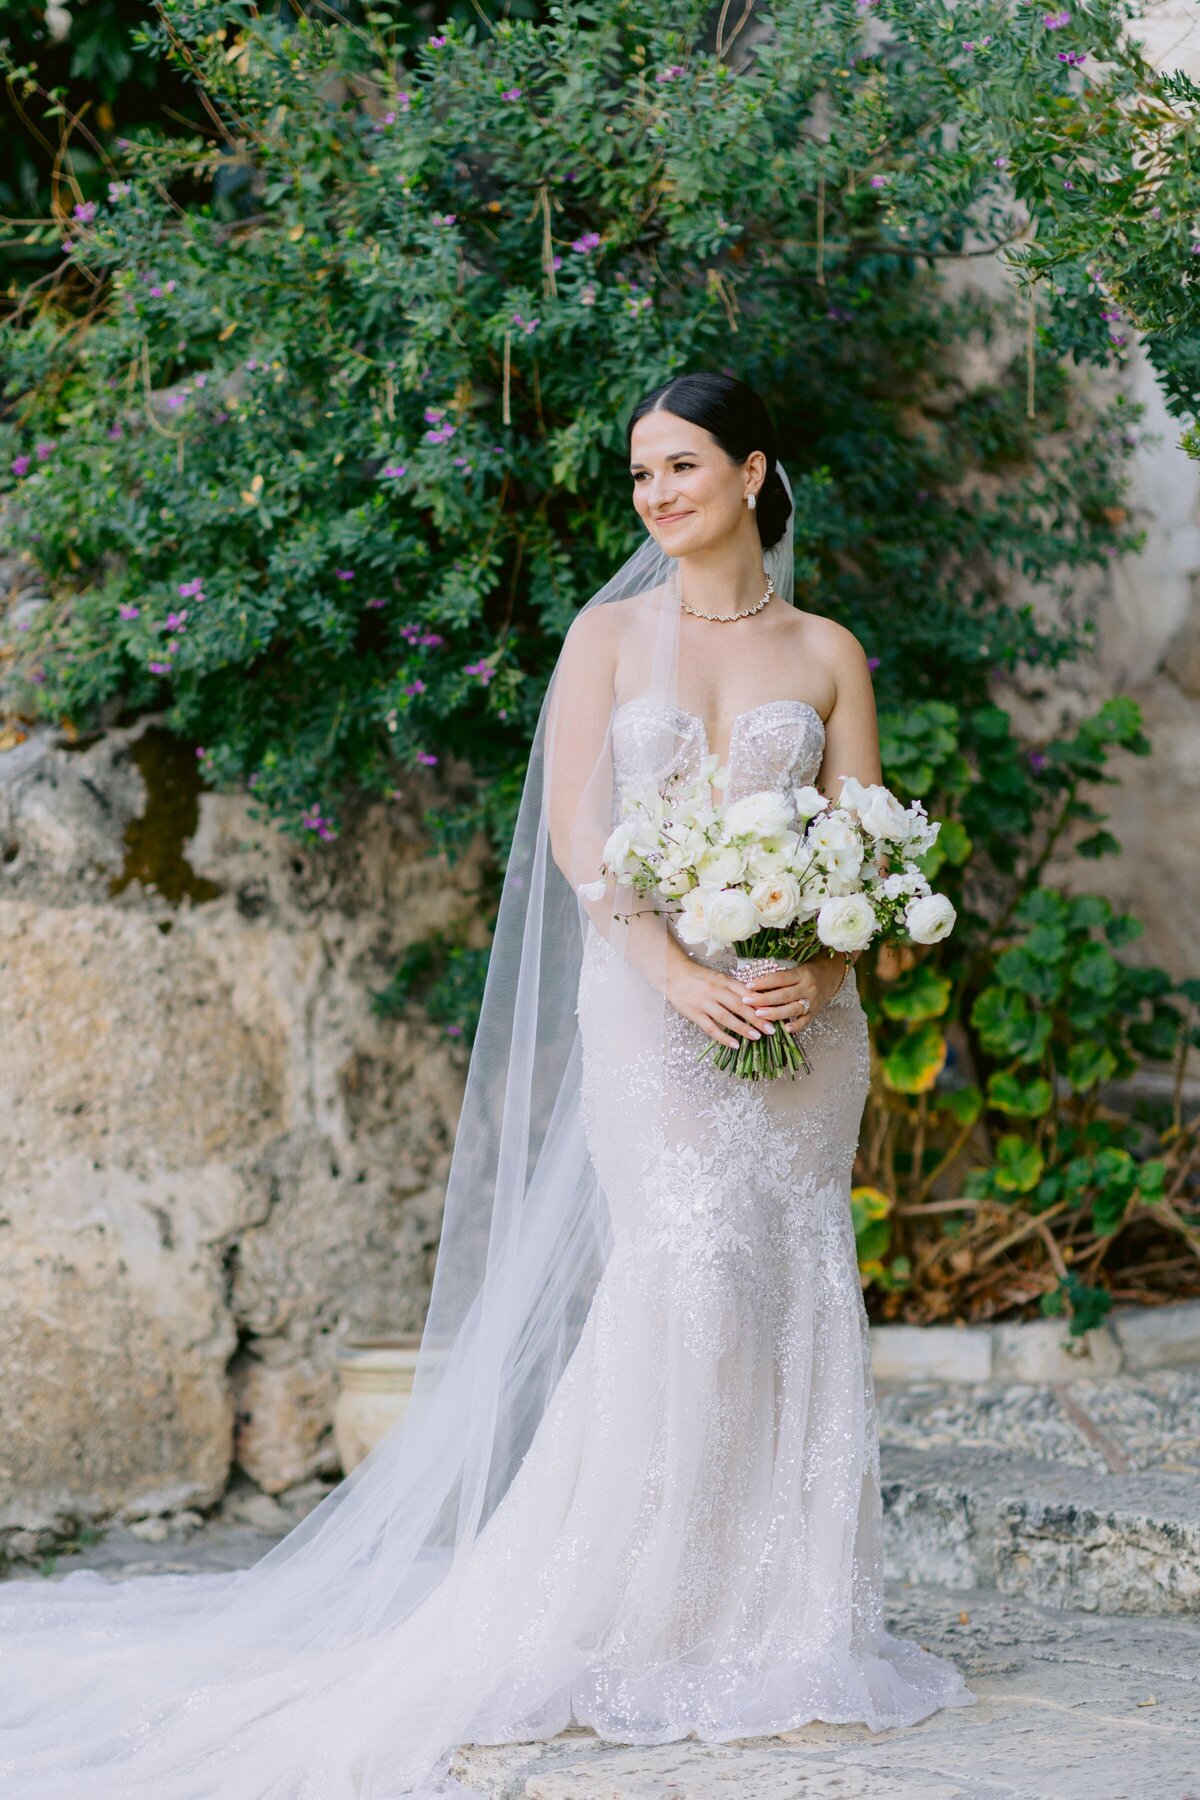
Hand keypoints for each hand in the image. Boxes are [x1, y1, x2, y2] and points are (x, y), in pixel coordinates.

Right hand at [664, 955, 778, 1049]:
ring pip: (726, 1018)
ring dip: (742, 1028)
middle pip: (739, 1006)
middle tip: (771, 1029)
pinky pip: (711, 1028)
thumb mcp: (720, 978)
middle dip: (757, 1019)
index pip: (746, 993)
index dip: (761, 1004)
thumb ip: (735, 989)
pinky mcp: (694, 1014)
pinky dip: (723, 1037)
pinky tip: (734, 1045)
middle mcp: (716, 991)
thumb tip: (756, 1002)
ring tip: (756, 1037)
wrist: (674, 974)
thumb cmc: (700, 977)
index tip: (774, 1013)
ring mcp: (704, 1003)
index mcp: (724, 981)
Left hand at [742, 953, 847, 1032]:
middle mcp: (808, 987)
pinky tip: (785, 1029)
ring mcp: (813, 1001)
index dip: (764, 982)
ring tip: (759, 1015)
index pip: (780, 978)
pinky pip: (806, 1021)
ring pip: (793, 1009)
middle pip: (784, 995)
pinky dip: (796, 1026)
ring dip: (775, 1013)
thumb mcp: (796, 968)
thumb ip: (780, 977)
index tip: (748, 986)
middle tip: (747, 1001)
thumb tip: (754, 984)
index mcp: (801, 974)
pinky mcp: (816, 1012)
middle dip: (764, 999)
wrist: (832, 974)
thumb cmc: (808, 971)